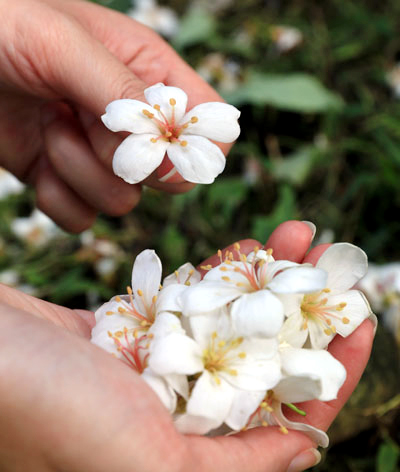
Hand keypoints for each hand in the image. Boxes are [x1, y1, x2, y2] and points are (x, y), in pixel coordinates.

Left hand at [0, 0, 227, 231]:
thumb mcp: (63, 44)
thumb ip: (122, 93)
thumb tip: (169, 154)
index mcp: (146, 68)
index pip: (208, 122)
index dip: (191, 144)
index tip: (152, 147)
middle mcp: (128, 114)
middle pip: (168, 172)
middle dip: (124, 161)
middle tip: (81, 123)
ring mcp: (94, 149)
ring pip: (124, 200)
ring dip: (80, 173)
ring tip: (47, 128)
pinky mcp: (60, 176)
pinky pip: (82, 216)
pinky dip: (58, 199)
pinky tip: (34, 162)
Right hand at [0, 221, 373, 471]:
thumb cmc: (44, 414)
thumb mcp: (143, 462)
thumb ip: (229, 468)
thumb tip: (308, 451)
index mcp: (186, 452)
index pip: (285, 413)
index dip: (332, 367)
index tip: (363, 318)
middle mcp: (173, 411)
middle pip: (262, 357)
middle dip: (303, 309)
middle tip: (331, 260)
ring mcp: (150, 365)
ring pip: (227, 320)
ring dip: (266, 279)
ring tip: (296, 235)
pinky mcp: (127, 329)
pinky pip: (187, 300)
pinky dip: (219, 274)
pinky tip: (246, 248)